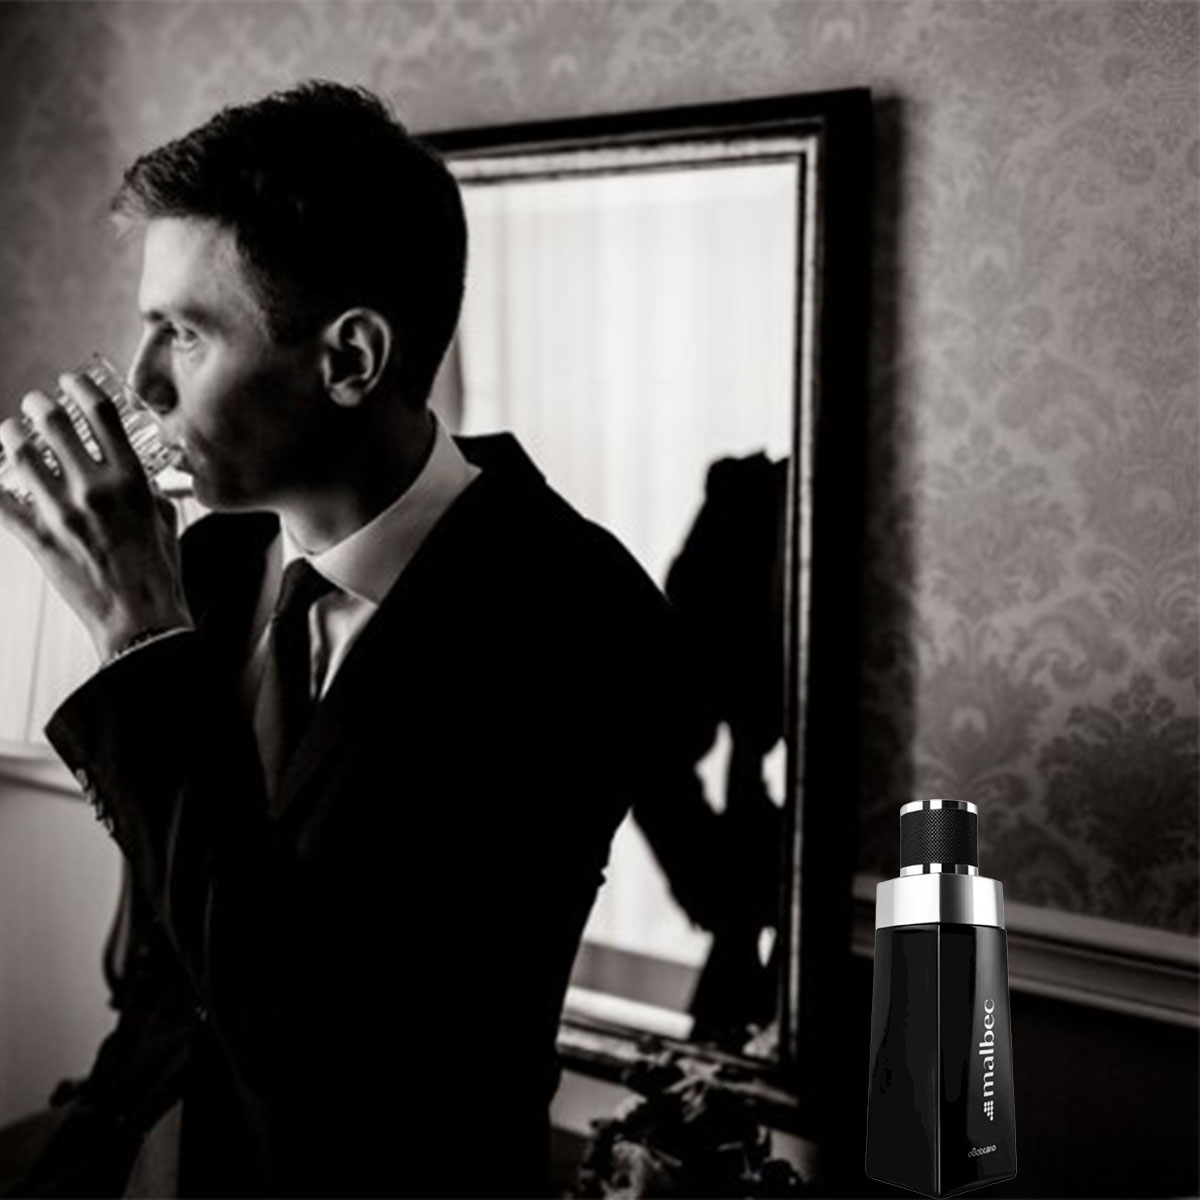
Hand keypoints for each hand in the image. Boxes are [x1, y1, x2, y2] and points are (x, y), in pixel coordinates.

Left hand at [0, 371, 192, 661]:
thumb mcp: (167, 523)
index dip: (81, 388)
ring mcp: (64, 513)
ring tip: (10, 431)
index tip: (72, 381)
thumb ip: (151, 495)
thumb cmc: (158, 576)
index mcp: (132, 480)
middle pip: (55, 425)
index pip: (101, 414)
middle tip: (35, 404)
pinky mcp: (39, 539)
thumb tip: (142, 485)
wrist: (142, 619)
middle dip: (39, 406)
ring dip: (11, 436)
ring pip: (21, 455)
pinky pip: (2, 503)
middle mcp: (96, 489)